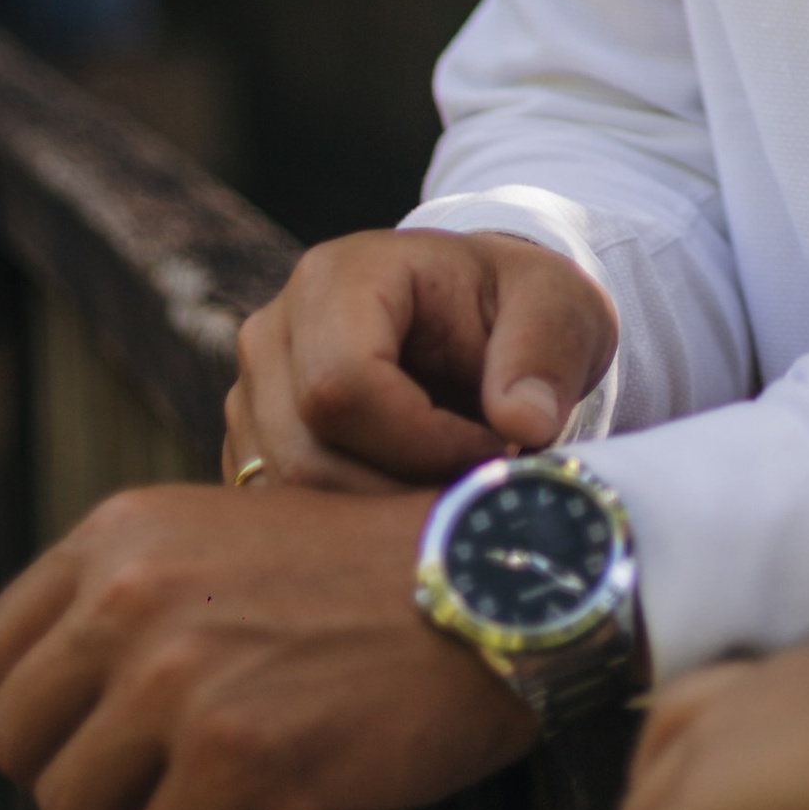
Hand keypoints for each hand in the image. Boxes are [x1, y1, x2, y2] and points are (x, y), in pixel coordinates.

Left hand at [0, 480, 535, 809]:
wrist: (500, 586)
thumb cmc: (376, 577)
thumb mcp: (230, 538)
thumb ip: (137, 595)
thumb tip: (54, 709)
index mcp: (124, 533)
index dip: (44, 714)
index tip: (110, 734)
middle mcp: (132, 593)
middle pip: (15, 742)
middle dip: (86, 778)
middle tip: (167, 781)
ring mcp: (177, 675)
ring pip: (75, 809)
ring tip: (226, 795)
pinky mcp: (234, 751)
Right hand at [224, 225, 618, 491]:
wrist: (478, 318)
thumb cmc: (513, 306)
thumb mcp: (556, 306)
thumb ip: (543, 355)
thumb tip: (526, 424)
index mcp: (337, 279)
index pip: (344, 386)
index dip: (423, 441)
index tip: (493, 450)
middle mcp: (273, 334)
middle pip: (309, 456)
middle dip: (403, 492)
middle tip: (477, 491)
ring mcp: (252, 397)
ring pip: (291, 499)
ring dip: (378, 519)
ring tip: (450, 492)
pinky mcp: (252, 451)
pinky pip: (287, 519)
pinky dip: (353, 530)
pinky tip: (411, 506)